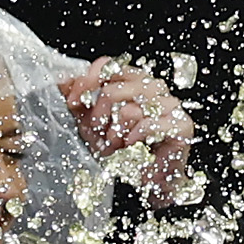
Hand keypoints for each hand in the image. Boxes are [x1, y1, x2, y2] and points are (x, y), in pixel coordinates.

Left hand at [60, 60, 198, 203]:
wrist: (151, 177)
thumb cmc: (124, 148)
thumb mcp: (92, 123)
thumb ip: (79, 100)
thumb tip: (62, 80)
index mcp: (133, 79)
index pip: (108, 66)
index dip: (87, 82)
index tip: (74, 101)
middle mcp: (153, 87)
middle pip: (115, 87)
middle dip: (98, 113)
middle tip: (97, 130)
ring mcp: (169, 104)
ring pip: (131, 109)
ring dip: (116, 131)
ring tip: (116, 143)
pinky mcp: (181, 125)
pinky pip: (150, 125)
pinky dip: (135, 136)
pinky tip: (131, 143)